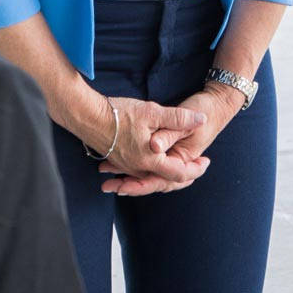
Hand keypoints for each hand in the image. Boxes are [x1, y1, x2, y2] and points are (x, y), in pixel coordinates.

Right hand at [98, 85, 240, 196]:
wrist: (86, 116)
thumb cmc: (119, 114)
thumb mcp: (153, 112)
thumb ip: (178, 118)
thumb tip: (201, 120)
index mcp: (150, 160)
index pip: (179, 173)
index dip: (196, 169)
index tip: (206, 161)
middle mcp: (139, 168)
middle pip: (167, 179)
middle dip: (185, 174)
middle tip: (198, 165)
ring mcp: (127, 166)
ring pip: (153, 176)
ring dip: (169, 172)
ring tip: (182, 163)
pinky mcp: (119, 160)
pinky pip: (139, 171)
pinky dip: (152, 169)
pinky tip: (156, 160)